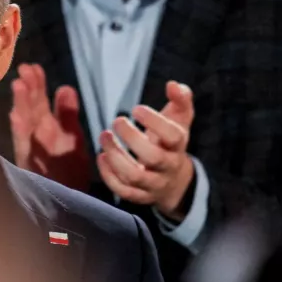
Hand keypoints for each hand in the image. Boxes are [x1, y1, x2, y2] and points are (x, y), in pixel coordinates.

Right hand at [9, 63, 90, 190]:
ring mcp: (31, 151)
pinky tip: (17, 116)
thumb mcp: (72, 138)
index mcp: (46, 129)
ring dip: (21, 105)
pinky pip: (24, 147)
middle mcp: (36, 138)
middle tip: (25, 69)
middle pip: (30, 110)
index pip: (39, 102)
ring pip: (24, 125)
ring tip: (19, 86)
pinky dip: (20, 131)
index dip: (37, 85)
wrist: (72, 204)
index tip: (34, 68)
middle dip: (27, 90)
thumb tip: (65, 87)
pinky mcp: (28, 166)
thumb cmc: (69, 171)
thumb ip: (68, 115)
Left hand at [97, 81, 194, 218]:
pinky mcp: (140, 196)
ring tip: (104, 136)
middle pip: (152, 157)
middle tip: (117, 121)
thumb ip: (180, 100)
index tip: (135, 108)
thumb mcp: (179, 120)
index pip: (173, 136)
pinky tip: (101, 156)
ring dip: (115, 156)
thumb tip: (173, 85)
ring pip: (134, 176)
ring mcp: (154, 183)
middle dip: (131, 138)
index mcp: (178, 146)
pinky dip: (109, 175)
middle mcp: (168, 166)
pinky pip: (123, 191)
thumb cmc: (171, 143)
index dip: (154, 122)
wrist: (175, 181)